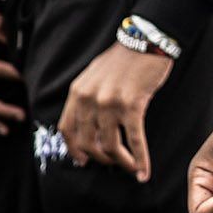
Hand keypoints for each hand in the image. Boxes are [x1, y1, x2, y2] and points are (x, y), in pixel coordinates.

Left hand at [59, 43, 171, 180]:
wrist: (146, 39)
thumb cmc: (123, 58)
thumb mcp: (95, 74)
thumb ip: (86, 96)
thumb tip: (86, 124)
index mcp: (77, 92)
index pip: (67, 130)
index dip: (74, 150)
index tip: (84, 161)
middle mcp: (90, 99)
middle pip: (88, 144)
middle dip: (101, 159)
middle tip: (113, 162)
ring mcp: (110, 103)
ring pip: (110, 146)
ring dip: (121, 163)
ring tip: (130, 168)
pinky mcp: (132, 105)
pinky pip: (135, 141)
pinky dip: (140, 160)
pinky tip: (144, 172)